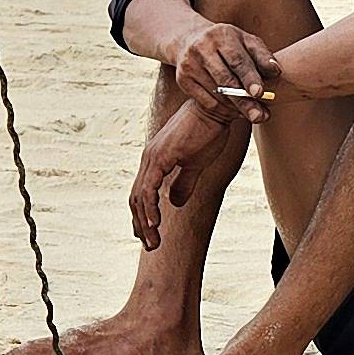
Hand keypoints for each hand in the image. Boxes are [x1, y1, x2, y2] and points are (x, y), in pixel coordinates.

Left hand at [130, 101, 229, 249]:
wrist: (216, 108)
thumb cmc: (209, 132)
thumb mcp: (196, 164)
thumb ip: (184, 183)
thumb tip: (175, 202)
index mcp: (155, 161)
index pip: (142, 194)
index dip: (143, 216)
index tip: (149, 235)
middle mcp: (149, 159)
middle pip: (137, 199)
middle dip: (141, 225)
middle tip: (150, 245)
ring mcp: (153, 157)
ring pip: (140, 197)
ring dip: (145, 223)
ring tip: (152, 242)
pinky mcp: (162, 156)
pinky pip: (150, 187)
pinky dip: (150, 207)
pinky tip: (154, 224)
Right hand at [166, 18, 282, 122]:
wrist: (189, 39)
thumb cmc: (228, 43)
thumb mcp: (246, 42)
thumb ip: (263, 56)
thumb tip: (276, 72)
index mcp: (221, 35)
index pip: (236, 60)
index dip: (249, 77)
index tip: (259, 93)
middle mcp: (202, 48)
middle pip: (225, 80)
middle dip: (243, 100)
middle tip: (259, 116)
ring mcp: (189, 64)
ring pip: (216, 93)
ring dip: (236, 107)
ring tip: (253, 113)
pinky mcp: (182, 79)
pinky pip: (206, 101)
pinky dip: (223, 109)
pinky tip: (235, 110)